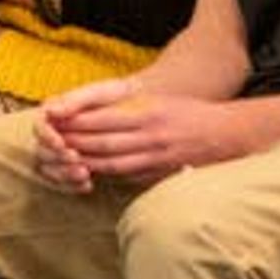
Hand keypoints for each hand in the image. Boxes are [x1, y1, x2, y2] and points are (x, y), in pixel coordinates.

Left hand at [35, 81, 246, 183]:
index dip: (78, 122)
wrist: (226, 134)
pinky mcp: (161, 174)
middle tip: (53, 143)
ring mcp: (156, 158)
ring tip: (67, 160)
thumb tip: (96, 114)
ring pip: (113, 163)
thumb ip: (132, 109)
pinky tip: (95, 172)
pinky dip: (109, 175)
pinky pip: (129, 176)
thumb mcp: (161, 102)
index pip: (104, 119)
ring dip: (88, 162)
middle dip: (76, 143)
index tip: (59, 121)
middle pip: (104, 143)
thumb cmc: (191, 113)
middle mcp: (150, 136)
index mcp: (148, 113)